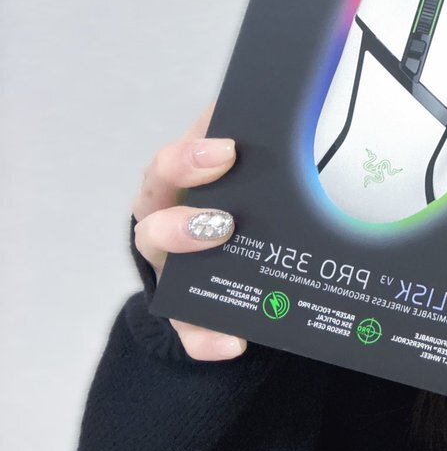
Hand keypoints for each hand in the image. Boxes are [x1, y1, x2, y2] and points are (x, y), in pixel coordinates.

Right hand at [133, 104, 246, 360]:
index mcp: (177, 189)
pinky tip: (233, 343)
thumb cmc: (238, 203)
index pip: (169, 166)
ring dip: (191, 263)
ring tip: (226, 258)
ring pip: (163, 272)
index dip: (190, 158)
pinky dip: (208, 339)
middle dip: (185, 220)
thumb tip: (288, 107)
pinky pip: (191, 334)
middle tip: (226, 220)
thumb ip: (256, 147)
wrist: (230, 268)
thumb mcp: (244, 173)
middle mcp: (164, 227)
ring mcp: (171, 274)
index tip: (227, 150)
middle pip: (154, 218)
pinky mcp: (185, 319)